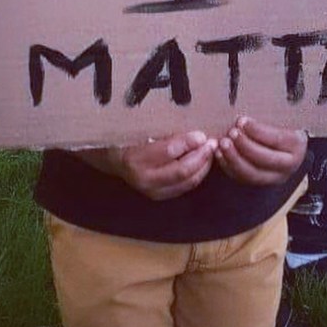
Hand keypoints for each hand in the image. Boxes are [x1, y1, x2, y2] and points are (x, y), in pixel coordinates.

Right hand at [83, 130, 216, 201]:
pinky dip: (197, 174)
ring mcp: (152, 191)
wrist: (114, 160)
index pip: (168, 152)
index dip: (188, 143)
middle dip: (201, 156)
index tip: (202, 134)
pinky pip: (185, 186)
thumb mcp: (140, 130)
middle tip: (212, 143)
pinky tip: (203, 162)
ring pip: (187, 181)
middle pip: (181, 170)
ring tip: (211, 151)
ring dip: (203, 166)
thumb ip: (164, 132)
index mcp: (135, 158)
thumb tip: (195, 134)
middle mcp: (144, 179)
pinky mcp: (160, 196)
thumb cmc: (128, 138)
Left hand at [215, 117, 307, 186]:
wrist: (285, 144)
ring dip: (234, 158)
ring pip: (252, 174)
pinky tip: (219, 153)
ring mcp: (274, 177)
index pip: (276, 140)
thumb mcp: (282, 118)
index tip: (241, 121)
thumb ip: (268, 116)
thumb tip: (245, 114)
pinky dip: (228, 166)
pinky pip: (242, 178)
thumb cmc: (281, 124)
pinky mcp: (260, 182)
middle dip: (245, 146)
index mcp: (296, 145)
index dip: (257, 131)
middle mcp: (289, 165)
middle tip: (231, 133)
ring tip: (223, 143)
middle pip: (265, 159)